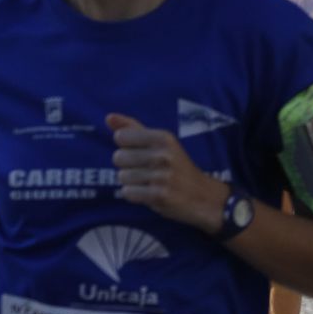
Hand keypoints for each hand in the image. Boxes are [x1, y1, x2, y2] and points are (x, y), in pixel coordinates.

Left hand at [107, 114, 227, 234]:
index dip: (127, 147)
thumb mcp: (161, 143)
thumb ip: (134, 129)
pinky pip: (127, 193)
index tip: (143, 152)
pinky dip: (135, 195)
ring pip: (122, 176)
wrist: (203, 196)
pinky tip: (150, 194)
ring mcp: (162, 175)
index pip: (121, 136)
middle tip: (148, 170)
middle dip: (128, 166)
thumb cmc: (177, 167)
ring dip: (132, 182)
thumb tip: (109, 117)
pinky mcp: (159, 195)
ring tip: (150, 183)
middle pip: (118, 157)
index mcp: (164, 137)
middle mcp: (164, 154)